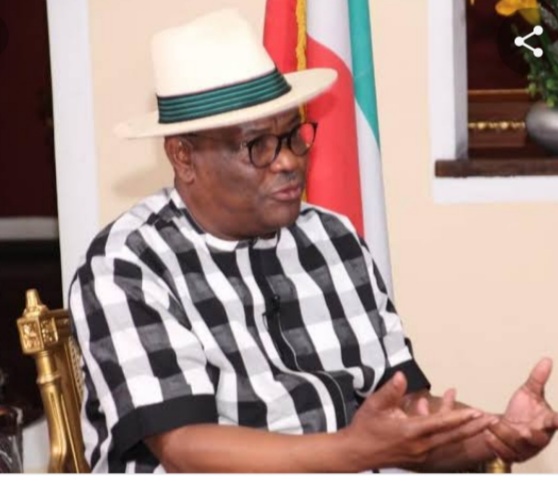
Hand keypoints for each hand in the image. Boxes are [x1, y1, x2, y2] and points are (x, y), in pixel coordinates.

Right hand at [342, 372, 493, 470]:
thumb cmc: (365, 428)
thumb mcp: (374, 405)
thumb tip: (402, 376)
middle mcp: (419, 446)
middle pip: (451, 437)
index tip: (475, 412)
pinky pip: (439, 444)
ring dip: (464, 432)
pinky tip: (455, 426)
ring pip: (448, 442)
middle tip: (491, 420)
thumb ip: (391, 390)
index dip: (459, 417)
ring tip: (480, 424)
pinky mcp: (419, 457)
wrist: (356, 453)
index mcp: (409, 432)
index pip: (440, 424)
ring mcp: (420, 454)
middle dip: (473, 428)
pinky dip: (450, 435)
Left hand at [486, 357, 557, 462]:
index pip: (556, 422)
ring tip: (492, 423)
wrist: (507, 425)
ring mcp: (526, 448)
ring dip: (504, 434)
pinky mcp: (512, 455)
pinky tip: (487, 435)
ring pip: (517, 445)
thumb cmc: (523, 410)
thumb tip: (546, 359)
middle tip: (525, 429)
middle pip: (538, 439)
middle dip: (532, 435)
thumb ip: (538, 379)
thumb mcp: (529, 392)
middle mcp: (539, 437)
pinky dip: (495, 444)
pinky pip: (505, 453)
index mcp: (547, 422)